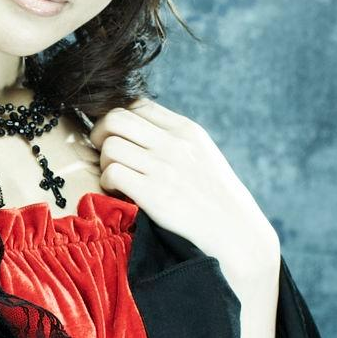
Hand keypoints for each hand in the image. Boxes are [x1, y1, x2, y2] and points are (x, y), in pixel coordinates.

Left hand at [88, 97, 279, 286]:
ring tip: (115, 178)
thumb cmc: (215, 197)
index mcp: (185, 130)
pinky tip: (119, 193)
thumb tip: (137, 130)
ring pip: (109, 145)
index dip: (118, 119)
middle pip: (114, 117)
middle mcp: (174, 143)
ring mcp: (164, 167)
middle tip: (105, 155)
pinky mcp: (154, 194)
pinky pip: (111, 173)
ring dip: (103, 162)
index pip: (136, 103)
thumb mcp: (201, 155)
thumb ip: (173, 139)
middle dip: (100, 134)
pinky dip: (107, 183)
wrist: (235, 233)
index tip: (116, 137)